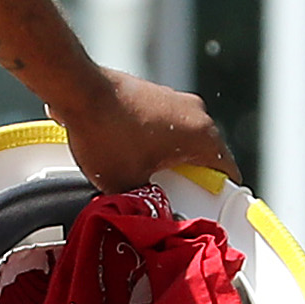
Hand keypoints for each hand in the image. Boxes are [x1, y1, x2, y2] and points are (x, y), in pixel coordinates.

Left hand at [53, 68, 238, 192]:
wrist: (78, 91)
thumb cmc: (106, 132)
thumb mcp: (127, 185)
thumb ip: (147, 203)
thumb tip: (150, 212)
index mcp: (202, 135)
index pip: (226, 171)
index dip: (218, 195)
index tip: (205, 208)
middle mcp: (196, 113)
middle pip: (203, 156)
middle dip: (188, 179)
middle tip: (169, 198)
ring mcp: (175, 99)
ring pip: (182, 139)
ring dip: (169, 160)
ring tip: (145, 177)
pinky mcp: (155, 94)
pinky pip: (164, 125)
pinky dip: (155, 143)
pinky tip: (131, 156)